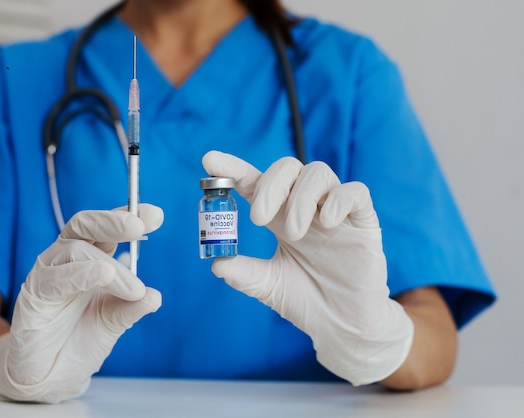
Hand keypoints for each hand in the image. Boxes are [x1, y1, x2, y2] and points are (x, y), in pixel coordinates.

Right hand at [0, 205, 162, 402]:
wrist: (51, 375)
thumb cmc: (80, 338)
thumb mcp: (114, 321)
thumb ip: (132, 306)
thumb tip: (155, 296)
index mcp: (89, 259)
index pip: (106, 228)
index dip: (128, 216)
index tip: (155, 214)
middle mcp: (66, 260)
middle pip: (84, 225)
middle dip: (113, 222)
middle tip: (139, 227)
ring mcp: (48, 274)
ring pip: (74, 249)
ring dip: (109, 266)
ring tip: (134, 289)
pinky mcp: (33, 296)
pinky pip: (53, 278)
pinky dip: (81, 274)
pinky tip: (103, 275)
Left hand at [202, 151, 412, 385]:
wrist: (344, 325)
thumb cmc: (307, 301)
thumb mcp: (270, 286)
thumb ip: (245, 274)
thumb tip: (217, 263)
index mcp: (278, 217)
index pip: (254, 182)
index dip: (233, 169)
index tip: (210, 161)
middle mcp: (305, 207)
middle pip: (287, 168)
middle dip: (269, 185)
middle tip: (257, 219)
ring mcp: (334, 211)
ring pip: (318, 173)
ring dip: (300, 198)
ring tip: (294, 234)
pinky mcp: (363, 221)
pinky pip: (355, 192)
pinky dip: (338, 200)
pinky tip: (327, 222)